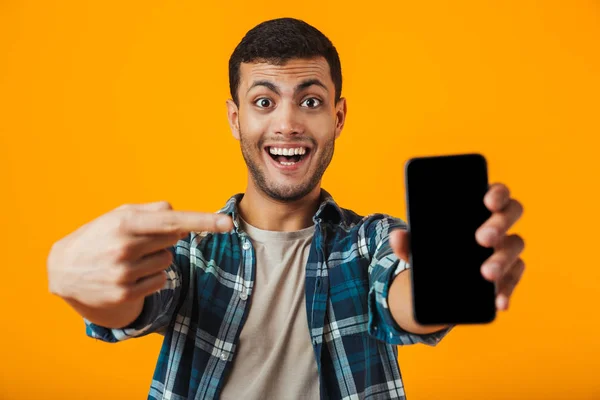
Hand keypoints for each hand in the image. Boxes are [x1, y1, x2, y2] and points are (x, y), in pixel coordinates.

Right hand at [46, 201, 232, 308]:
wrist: (63, 271)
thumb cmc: (99, 235)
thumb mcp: (119, 215)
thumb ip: (153, 211)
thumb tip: (181, 218)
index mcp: (125, 223)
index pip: (173, 221)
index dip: (203, 221)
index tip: (227, 224)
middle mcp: (125, 248)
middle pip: (174, 239)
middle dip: (163, 237)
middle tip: (138, 240)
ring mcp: (125, 274)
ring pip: (168, 260)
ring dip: (156, 257)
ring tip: (130, 257)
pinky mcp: (125, 293)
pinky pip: (161, 280)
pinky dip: (152, 276)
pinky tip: (130, 274)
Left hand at [389, 183, 524, 311]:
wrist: (439, 279)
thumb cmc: (434, 248)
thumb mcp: (419, 244)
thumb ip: (407, 240)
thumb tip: (396, 237)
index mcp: (479, 206)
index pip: (497, 191)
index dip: (497, 193)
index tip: (487, 202)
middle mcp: (499, 222)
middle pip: (511, 214)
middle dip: (499, 225)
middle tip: (482, 239)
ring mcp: (507, 247)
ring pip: (515, 246)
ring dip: (502, 260)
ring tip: (486, 273)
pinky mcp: (509, 273)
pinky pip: (514, 279)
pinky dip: (507, 290)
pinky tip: (498, 301)